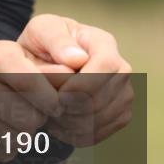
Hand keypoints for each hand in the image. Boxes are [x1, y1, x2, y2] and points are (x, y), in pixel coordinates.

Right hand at [0, 40, 62, 160]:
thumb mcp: (15, 57)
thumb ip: (46, 66)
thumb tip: (75, 70)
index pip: (32, 83)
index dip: (52, 100)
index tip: (55, 105)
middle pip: (30, 119)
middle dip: (38, 119)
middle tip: (30, 111)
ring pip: (18, 139)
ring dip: (23, 134)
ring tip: (11, 119)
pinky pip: (1, 152)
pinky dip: (6, 146)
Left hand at [18, 14, 133, 144]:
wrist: (44, 60)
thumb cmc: (41, 42)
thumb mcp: (41, 30)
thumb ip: (56, 40)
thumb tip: (78, 59)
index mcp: (102, 41)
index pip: (107, 65)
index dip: (85, 84)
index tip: (60, 95)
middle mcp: (119, 67)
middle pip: (107, 95)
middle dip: (77, 107)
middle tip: (51, 109)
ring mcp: (123, 92)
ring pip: (105, 117)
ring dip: (75, 122)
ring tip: (51, 116)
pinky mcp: (118, 114)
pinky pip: (102, 132)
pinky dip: (78, 133)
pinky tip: (59, 124)